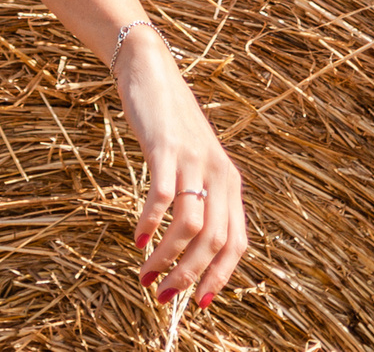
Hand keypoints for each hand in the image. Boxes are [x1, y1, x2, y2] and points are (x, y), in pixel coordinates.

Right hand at [115, 27, 247, 309]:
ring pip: (190, 226)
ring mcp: (194, 160)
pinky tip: (137, 238)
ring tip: (146, 275)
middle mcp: (219, 173)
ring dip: (167, 259)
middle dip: (189, 277)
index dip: (220, 278)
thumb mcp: (195, 162)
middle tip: (164, 297)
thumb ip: (200, 197)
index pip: (237, 243)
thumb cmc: (170, 123)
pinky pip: (162, 197)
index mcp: (230, 182)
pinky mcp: (167, 148)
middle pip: (214, 241)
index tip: (198, 303)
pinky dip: (149, 224)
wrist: (152, 71)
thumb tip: (190, 247)